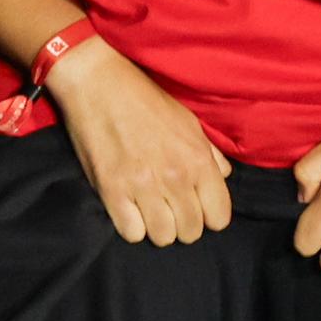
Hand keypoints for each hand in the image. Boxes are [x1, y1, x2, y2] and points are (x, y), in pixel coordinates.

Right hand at [45, 40, 228, 247]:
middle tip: (168, 208)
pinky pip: (131, 233)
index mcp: (198, 159)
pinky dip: (131, 226)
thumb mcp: (188, 120)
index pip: (219, 217)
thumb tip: (222, 176)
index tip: (196, 208)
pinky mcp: (111, 190)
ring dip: (156, 227)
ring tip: (147, 210)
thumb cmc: (144, 99)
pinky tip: (128, 208)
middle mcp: (175, 177)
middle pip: (190, 232)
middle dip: (182, 224)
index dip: (209, 216)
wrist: (98, 83)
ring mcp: (142, 186)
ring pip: (162, 237)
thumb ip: (209, 152)